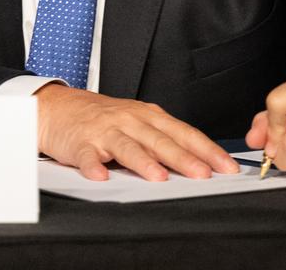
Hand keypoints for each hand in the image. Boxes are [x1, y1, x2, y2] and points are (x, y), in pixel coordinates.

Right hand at [35, 84, 239, 181]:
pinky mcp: (80, 143)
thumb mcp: (137, 122)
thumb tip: (200, 164)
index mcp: (149, 116)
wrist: (58, 107)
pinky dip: (94, 166)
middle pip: (160, 141)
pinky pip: (88, 156)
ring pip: (128, 147)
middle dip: (184, 158)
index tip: (227, 167)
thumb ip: (163, 141)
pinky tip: (100, 176)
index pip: (185, 133)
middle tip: (202, 175)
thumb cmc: (102, 119)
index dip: (207, 150)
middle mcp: (130, 120)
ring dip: (144, 162)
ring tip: (158, 177)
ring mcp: (105, 131)